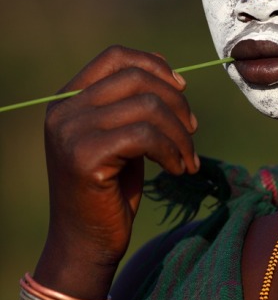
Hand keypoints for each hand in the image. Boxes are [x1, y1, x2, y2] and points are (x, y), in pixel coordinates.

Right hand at [36, 45, 197, 296]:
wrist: (86, 242)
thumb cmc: (109, 192)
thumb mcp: (120, 139)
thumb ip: (134, 107)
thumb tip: (175, 78)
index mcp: (67, 99)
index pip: (115, 57)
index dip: (155, 65)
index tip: (181, 89)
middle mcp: (63, 110)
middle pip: (136, 79)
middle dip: (176, 102)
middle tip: (192, 131)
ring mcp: (70, 132)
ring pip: (146, 106)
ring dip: (179, 133)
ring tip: (187, 159)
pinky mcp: (85, 157)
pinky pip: (145, 136)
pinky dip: (172, 151)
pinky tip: (178, 170)